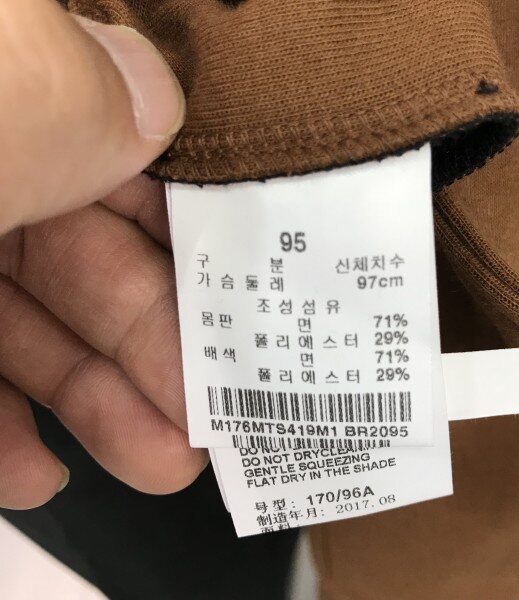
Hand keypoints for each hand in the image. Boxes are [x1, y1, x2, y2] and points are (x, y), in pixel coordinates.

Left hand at [0, 0, 206, 508]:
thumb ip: (63, 91)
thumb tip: (155, 93)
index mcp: (10, 87)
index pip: (131, 156)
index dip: (197, 233)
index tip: (250, 306)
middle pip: (93, 255)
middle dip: (163, 345)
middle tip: (219, 416)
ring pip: (31, 322)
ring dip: (98, 401)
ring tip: (160, 462)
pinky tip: (33, 469)